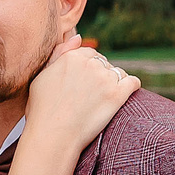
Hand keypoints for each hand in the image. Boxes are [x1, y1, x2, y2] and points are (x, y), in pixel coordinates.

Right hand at [25, 42, 139, 150]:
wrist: (53, 136)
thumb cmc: (42, 110)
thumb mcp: (42, 76)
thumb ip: (59, 53)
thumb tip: (78, 37)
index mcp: (71, 57)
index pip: (89, 53)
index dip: (88, 67)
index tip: (85, 83)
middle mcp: (89, 64)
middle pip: (104, 62)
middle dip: (101, 74)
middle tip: (92, 94)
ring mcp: (105, 79)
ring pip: (118, 72)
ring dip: (114, 82)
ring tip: (103, 99)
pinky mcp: (117, 95)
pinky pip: (133, 82)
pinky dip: (131, 86)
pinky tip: (124, 94)